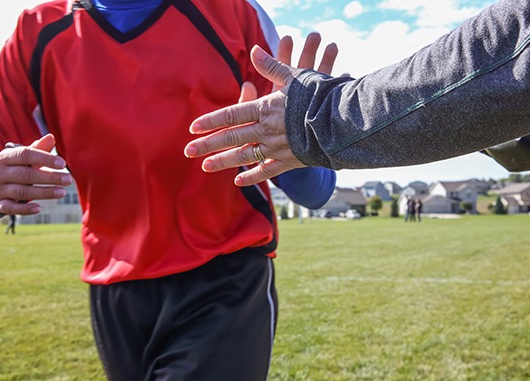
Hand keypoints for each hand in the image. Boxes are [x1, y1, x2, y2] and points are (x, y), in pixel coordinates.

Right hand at [0, 133, 72, 214]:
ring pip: (21, 191)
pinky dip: (23, 209)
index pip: (25, 155)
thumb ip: (37, 149)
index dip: (44, 158)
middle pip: (26, 174)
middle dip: (49, 177)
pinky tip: (38, 208)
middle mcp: (0, 172)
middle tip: (69, 179)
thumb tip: (51, 137)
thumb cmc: (12, 168)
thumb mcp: (21, 157)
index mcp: (6, 157)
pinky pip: (10, 207)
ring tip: (62, 192)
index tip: (63, 163)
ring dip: (43, 192)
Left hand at [184, 33, 337, 186]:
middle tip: (188, 151)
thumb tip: (254, 50)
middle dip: (208, 145)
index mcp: (266, 108)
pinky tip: (238, 181)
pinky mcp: (289, 160)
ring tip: (205, 166)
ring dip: (223, 161)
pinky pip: (267, 170)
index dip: (211, 121)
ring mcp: (277, 147)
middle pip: (231, 138)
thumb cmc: (319, 96)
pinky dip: (252, 176)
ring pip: (244, 156)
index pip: (231, 115)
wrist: (342, 122)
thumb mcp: (295, 77)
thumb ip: (271, 67)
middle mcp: (267, 129)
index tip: (193, 128)